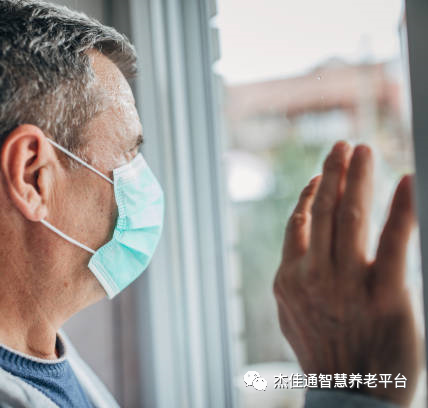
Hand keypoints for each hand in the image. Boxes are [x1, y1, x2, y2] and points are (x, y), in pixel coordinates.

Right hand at [273, 141, 419, 405]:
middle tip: (344, 145)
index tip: (323, 175)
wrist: (350, 396)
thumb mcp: (291, 315)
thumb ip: (293, 275)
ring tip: (363, 150)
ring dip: (358, 178)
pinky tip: (408, 180)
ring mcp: (347, 284)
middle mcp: (314, 275)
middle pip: (324, 211)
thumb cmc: (325, 355)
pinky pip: (394, 241)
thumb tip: (300, 241)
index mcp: (289, 278)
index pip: (298, 223)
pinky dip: (402, 208)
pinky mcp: (385, 295)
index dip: (311, 194)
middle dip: (334, 173)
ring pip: (352, 217)